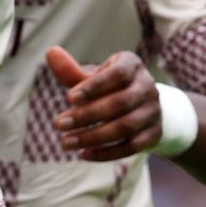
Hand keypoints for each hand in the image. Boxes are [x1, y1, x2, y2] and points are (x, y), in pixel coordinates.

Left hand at [50, 46, 161, 160]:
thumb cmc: (107, 86)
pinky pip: (132, 146)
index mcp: (132, 65)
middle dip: (87, 115)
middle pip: (119, 103)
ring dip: (93, 137)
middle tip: (59, 124)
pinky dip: (107, 152)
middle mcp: (147, 87)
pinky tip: (84, 154)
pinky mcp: (154, 134)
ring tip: (66, 143)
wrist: (139, 106)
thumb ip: (71, 70)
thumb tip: (50, 52)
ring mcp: (153, 111)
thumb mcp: (92, 76)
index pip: (117, 74)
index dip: (94, 86)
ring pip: (125, 127)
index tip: (69, 98)